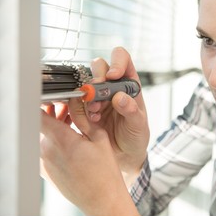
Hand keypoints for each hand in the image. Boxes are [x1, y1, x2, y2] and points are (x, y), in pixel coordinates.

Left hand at [40, 103, 138, 215]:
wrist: (102, 199)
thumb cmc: (104, 172)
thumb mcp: (99, 138)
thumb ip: (84, 117)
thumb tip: (76, 102)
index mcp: (61, 139)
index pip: (38, 113)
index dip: (42, 102)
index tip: (49, 98)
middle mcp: (48, 151)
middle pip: (43, 124)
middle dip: (54, 115)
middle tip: (70, 111)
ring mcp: (44, 163)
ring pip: (44, 138)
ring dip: (56, 130)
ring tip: (74, 129)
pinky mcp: (45, 172)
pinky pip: (45, 151)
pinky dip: (55, 145)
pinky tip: (71, 146)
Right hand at [80, 47, 149, 185]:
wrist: (123, 156)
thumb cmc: (135, 137)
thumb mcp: (138, 125)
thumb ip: (131, 111)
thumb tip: (120, 97)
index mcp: (129, 84)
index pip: (123, 59)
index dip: (116, 61)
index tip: (113, 76)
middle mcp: (112, 86)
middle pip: (100, 66)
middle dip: (97, 78)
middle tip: (98, 94)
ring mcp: (97, 97)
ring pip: (86, 82)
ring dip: (88, 95)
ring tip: (96, 112)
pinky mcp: (85, 109)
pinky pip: (77, 101)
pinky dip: (81, 109)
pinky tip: (91, 120)